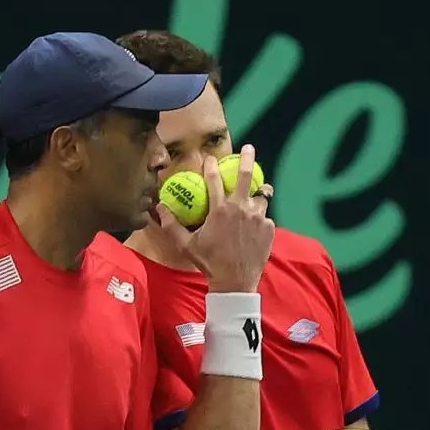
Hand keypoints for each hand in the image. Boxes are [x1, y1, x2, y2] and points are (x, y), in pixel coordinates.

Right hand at [153, 144, 274, 291]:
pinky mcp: (270, 228)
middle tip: (248, 148)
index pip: (213, 179)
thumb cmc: (208, 262)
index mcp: (220, 210)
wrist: (235, 282)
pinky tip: (254, 228)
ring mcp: (258, 218)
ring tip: (256, 194)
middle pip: (245, 175)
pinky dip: (259, 220)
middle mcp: (241, 209)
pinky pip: (265, 218)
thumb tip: (159, 208)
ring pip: (260, 197)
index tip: (210, 158)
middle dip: (246, 158)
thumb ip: (171, 225)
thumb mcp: (186, 245)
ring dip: (256, 195)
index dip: (210, 165)